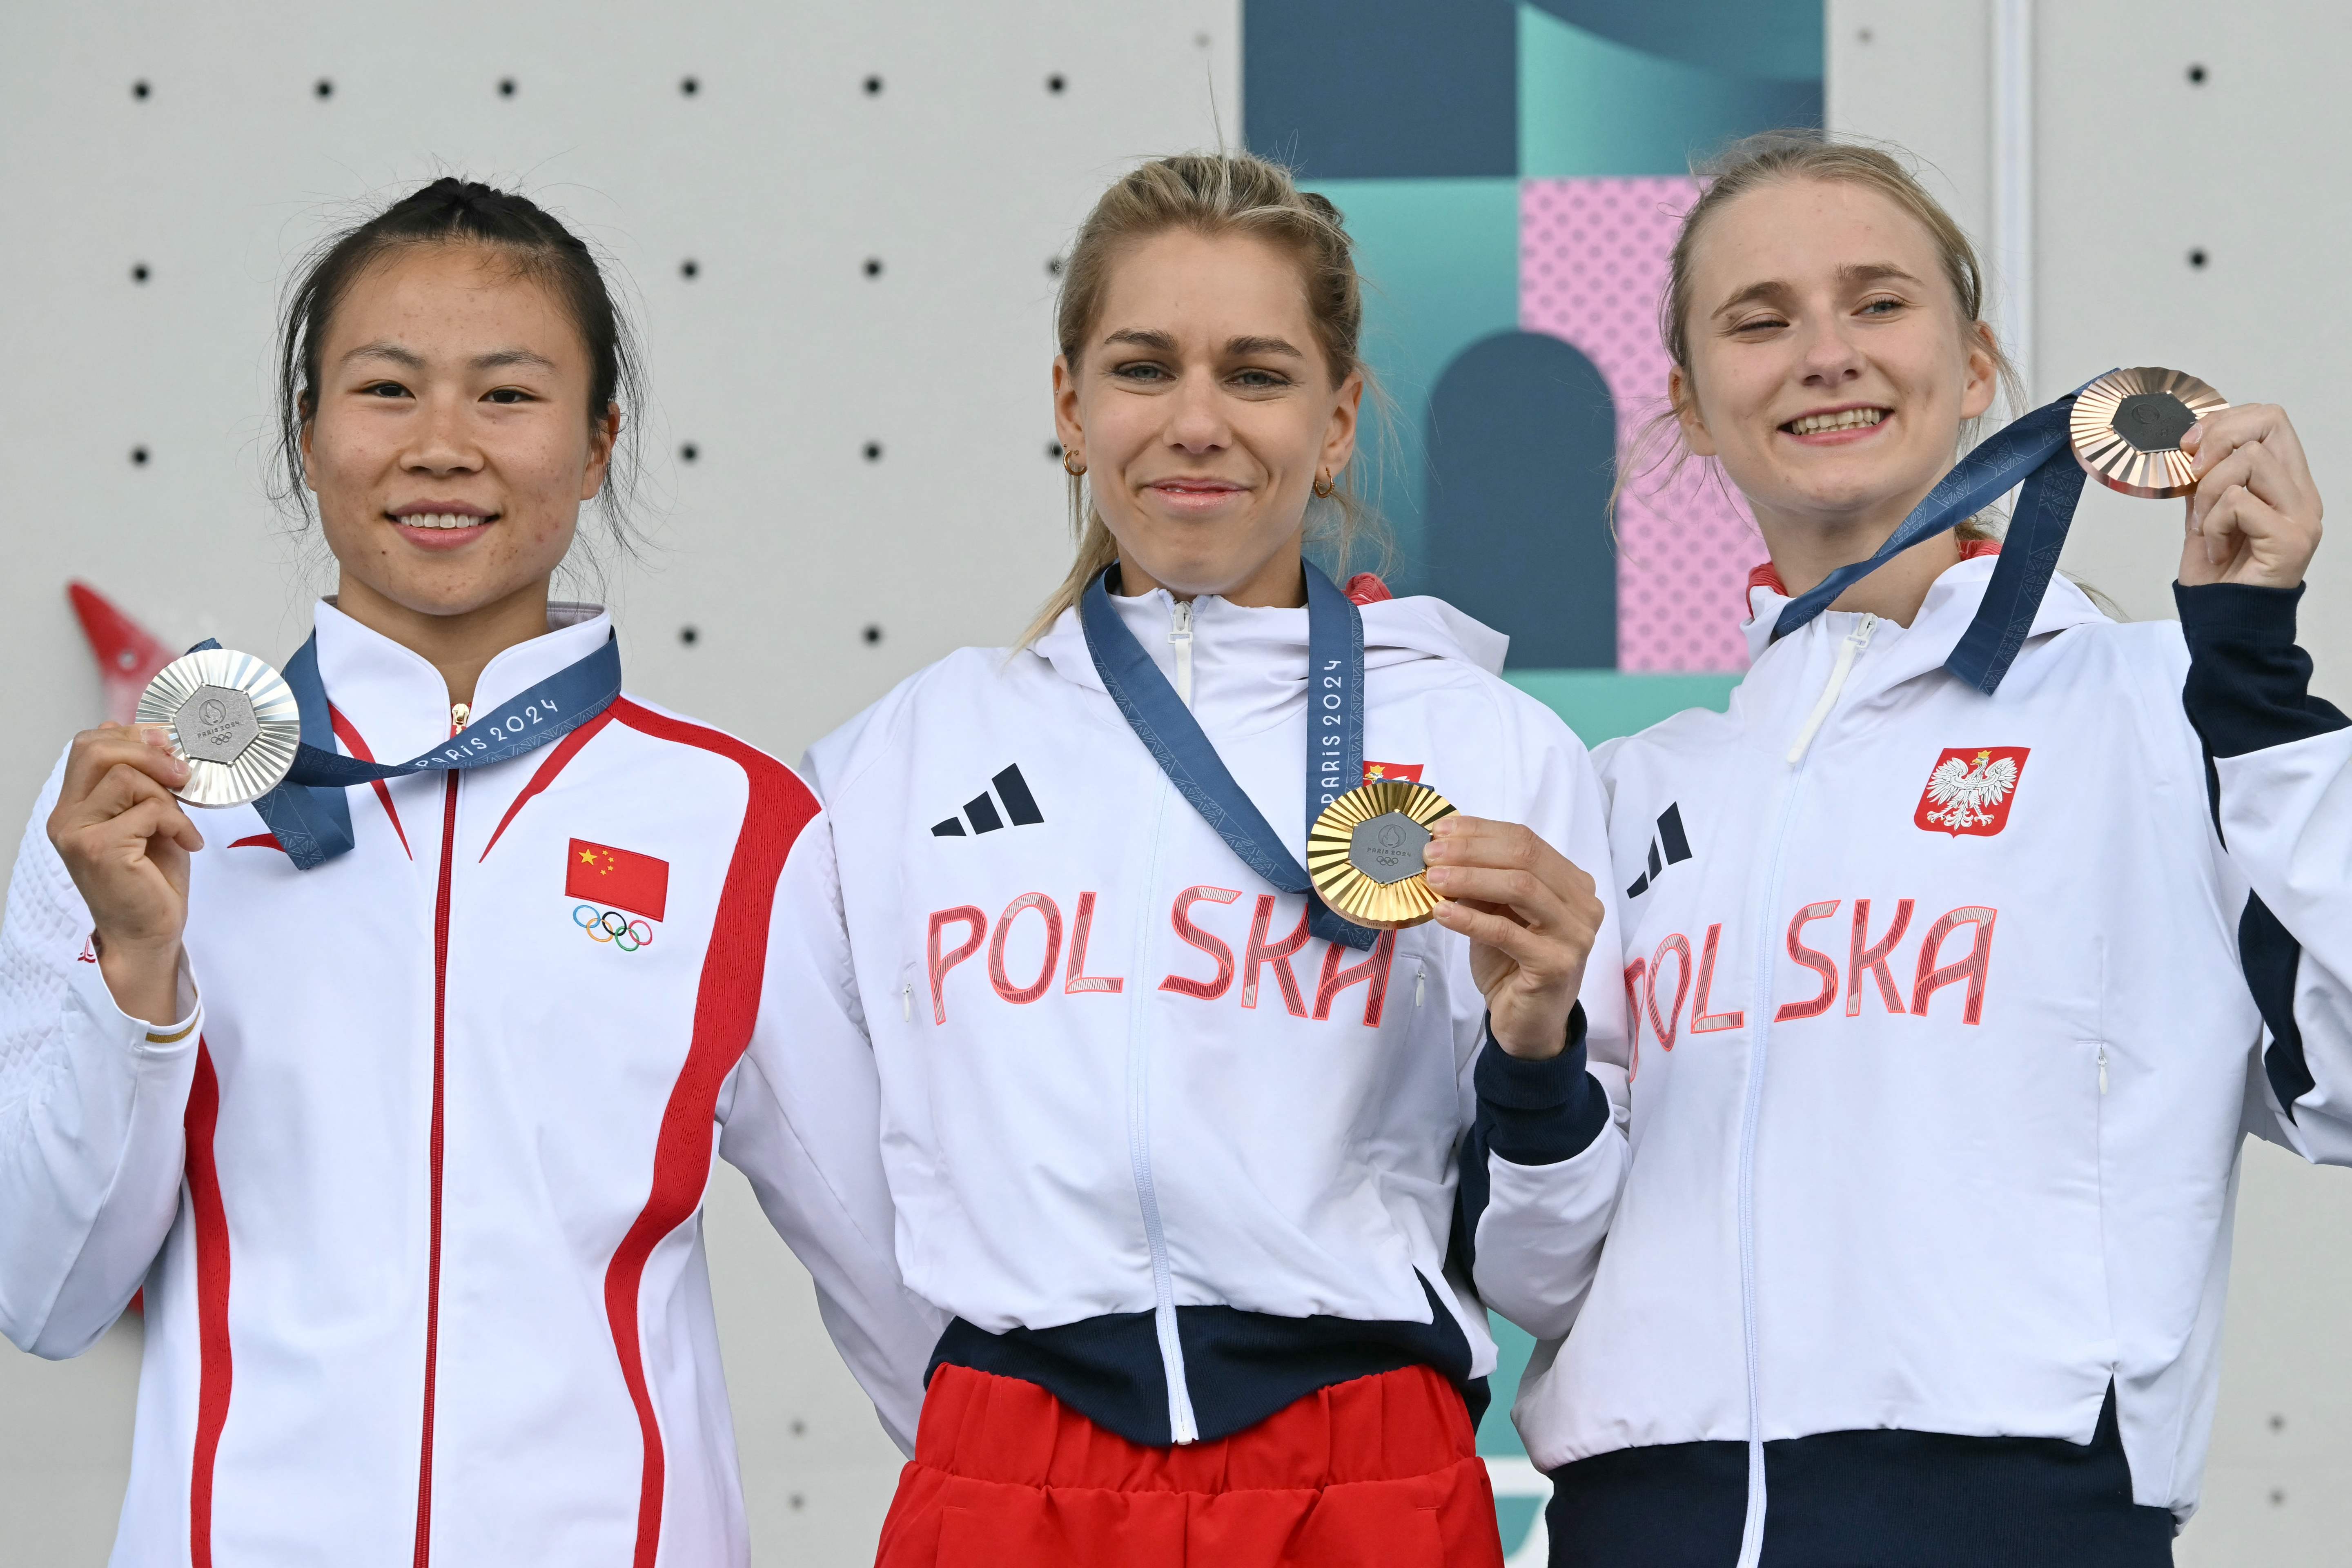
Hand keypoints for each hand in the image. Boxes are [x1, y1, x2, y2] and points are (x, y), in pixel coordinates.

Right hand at [47, 725, 202, 1024]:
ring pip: (125, 776)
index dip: (132, 736)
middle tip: (182, 775)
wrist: (148, 932)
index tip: (169, 748)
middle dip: (148, 751)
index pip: (88, 744)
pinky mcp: (100, 849)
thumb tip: (160, 738)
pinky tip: (188, 842)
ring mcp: (77, 832)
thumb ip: (146, 783)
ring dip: (166, 794)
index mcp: (75, 805)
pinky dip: (179, 822)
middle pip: (96, 748)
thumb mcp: (150, 818)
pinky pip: (149, 810)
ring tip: (180, 822)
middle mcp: (66, 816)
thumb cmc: (151, 877)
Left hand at [1422, 816, 1601, 1059]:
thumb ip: (1484, 882)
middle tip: (1429, 853)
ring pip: (1520, 887)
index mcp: (1572, 883)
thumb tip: (1444, 849)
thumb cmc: (1511, 963)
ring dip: (1469, 878)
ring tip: (1432, 879)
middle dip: (1471, 851)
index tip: (1440, 830)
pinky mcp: (1557, 965)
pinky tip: (1442, 912)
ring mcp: (1575, 934)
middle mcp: (1582, 904)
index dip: (1481, 831)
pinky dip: (1470, 918)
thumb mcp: (1497, 913)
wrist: (1529, 1022)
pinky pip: (1507, 932)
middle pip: (1524, 858)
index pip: (1526, 840)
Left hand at [2177, 403, 2322, 589]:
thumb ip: (2206, 478)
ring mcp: (2301, 515)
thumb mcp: (2203, 512)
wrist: (2223, 620)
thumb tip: (2190, 445)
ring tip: (2205, 527)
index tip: (2190, 446)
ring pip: (2249, 460)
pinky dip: (2213, 523)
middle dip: (2217, 440)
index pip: (2269, 419)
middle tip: (2193, 476)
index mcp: (2285, 482)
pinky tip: (2215, 548)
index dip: (2224, 421)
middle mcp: (2302, 494)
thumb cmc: (2216, 573)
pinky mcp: (2290, 538)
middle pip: (2269, 422)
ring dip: (2208, 492)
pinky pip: (2238, 501)